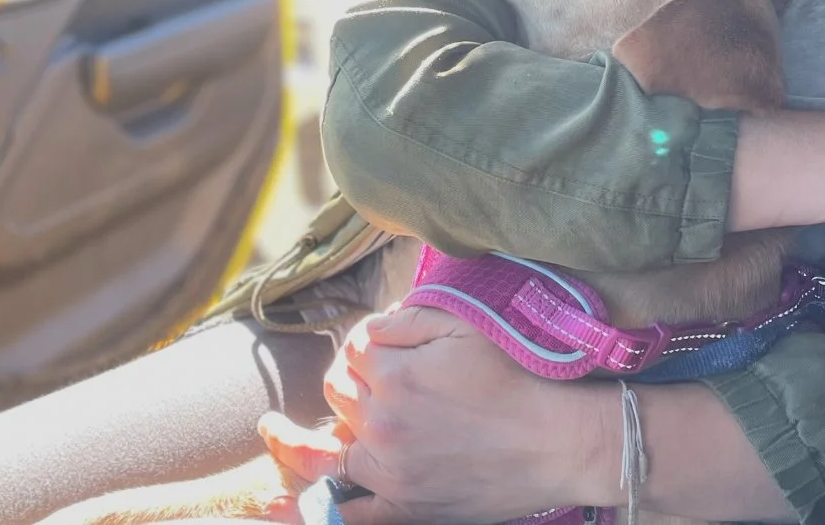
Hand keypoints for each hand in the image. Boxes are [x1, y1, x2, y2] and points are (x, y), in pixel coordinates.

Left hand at [260, 308, 619, 524]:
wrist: (555, 440)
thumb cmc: (514, 376)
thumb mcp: (464, 327)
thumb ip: (407, 318)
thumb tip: (368, 329)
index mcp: (394, 374)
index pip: (354, 350)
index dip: (364, 342)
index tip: (382, 342)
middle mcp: (382, 424)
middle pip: (338, 393)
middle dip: (345, 378)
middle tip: (363, 375)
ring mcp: (390, 472)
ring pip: (327, 450)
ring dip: (294, 440)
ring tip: (269, 431)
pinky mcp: (405, 508)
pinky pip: (345, 517)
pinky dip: (308, 512)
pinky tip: (276, 503)